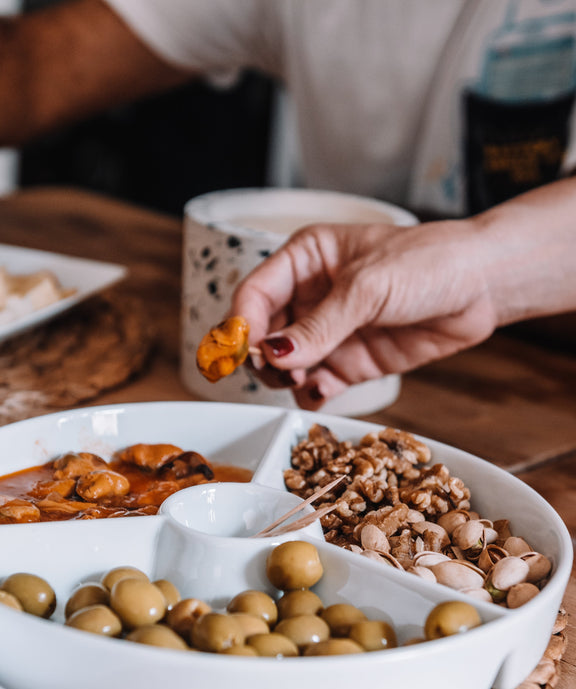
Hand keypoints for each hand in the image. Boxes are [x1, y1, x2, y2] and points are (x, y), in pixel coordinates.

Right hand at [231, 218, 499, 408]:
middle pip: (261, 333)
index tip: (241, 349)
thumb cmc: (428, 262)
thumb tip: (274, 354)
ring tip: (304, 378)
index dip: (242, 322)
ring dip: (285, 377)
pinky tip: (322, 389)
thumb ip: (319, 325)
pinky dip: (310, 393)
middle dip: (261, 355)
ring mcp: (327, 332)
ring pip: (283, 364)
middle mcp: (308, 297)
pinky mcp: (347, 362)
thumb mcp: (368, 287)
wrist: (483, 286)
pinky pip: (314, 384)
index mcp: (304, 260)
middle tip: (276, 369)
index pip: (254, 293)